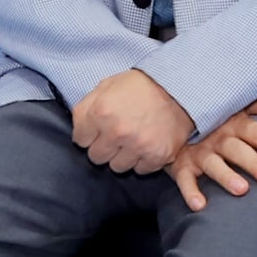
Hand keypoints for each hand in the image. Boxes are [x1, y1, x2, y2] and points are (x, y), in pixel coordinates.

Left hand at [70, 69, 194, 175]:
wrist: (178, 89)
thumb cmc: (141, 86)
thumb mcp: (107, 85)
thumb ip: (86, 107)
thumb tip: (78, 127)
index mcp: (101, 112)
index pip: (80, 140)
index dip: (89, 134)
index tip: (99, 129)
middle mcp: (117, 132)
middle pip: (96, 157)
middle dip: (103, 147)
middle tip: (116, 135)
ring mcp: (137, 146)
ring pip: (117, 167)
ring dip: (123, 156)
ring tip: (133, 140)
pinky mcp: (156, 156)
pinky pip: (140, 170)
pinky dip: (142, 160)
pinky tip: (147, 144)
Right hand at [169, 97, 256, 213]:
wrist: (174, 118)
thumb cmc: (219, 118)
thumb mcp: (243, 106)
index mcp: (235, 122)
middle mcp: (217, 137)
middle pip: (239, 150)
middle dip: (255, 164)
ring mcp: (198, 151)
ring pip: (213, 164)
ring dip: (226, 176)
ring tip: (241, 190)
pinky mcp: (181, 165)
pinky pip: (184, 179)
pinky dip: (190, 192)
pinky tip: (200, 205)